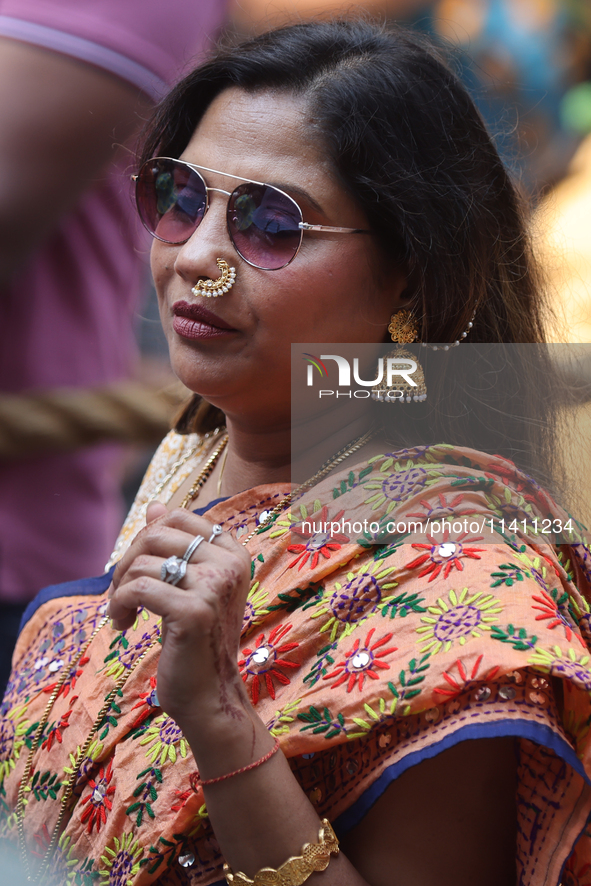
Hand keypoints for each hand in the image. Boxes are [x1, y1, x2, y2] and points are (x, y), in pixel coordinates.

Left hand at [108, 502, 251, 728]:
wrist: (209, 694)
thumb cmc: (196, 640)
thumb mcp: (188, 586)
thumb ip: (174, 544)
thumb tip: (155, 504)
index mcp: (234, 552)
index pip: (178, 517)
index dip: (146, 537)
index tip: (138, 569)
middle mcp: (230, 563)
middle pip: (156, 534)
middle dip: (127, 560)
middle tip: (121, 591)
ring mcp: (215, 586)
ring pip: (143, 562)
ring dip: (120, 588)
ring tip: (122, 612)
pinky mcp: (194, 611)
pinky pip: (138, 589)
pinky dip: (119, 605)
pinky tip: (122, 624)